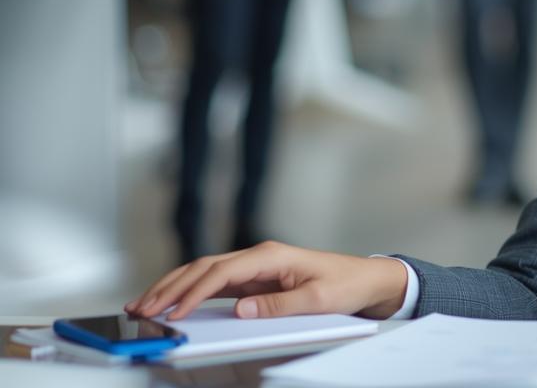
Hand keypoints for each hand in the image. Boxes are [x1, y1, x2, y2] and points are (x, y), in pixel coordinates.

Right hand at [125, 241, 408, 321]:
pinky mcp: (255, 280)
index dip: (194, 291)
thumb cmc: (345, 284)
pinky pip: (216, 284)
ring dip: (174, 287)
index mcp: (272, 255)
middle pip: (205, 267)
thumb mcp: (317, 299)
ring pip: (205, 272)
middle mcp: (259, 257)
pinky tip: (173, 303)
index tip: (173, 310)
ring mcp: (255, 267)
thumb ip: (279, 305)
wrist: (364, 279)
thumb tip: (242, 309)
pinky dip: (191, 292)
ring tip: (145, 303)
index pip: (222, 271)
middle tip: (142, 307)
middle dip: (171, 286)